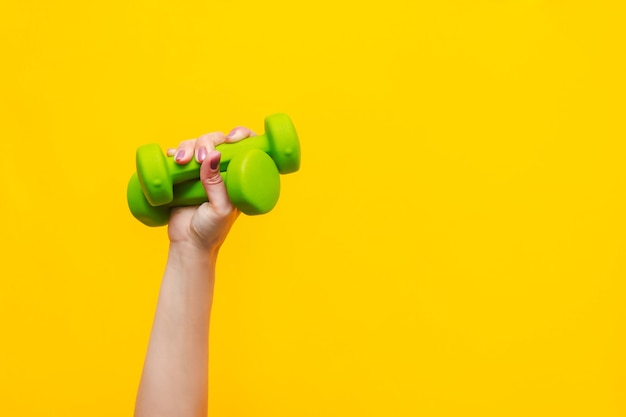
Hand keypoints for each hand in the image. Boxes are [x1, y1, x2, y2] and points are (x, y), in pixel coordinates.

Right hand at [165, 126, 256, 252]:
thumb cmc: (212, 230)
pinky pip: (178, 155)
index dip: (241, 134)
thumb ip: (216, 184)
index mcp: (239, 174)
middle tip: (199, 157)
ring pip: (195, 144)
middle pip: (216, 139)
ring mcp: (201, 171)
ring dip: (187, 146)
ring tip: (181, 161)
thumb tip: (214, 155)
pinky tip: (172, 157)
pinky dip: (174, 152)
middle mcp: (221, 169)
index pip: (245, 145)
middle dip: (207, 140)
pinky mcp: (182, 175)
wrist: (188, 245)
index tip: (232, 138)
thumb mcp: (221, 208)